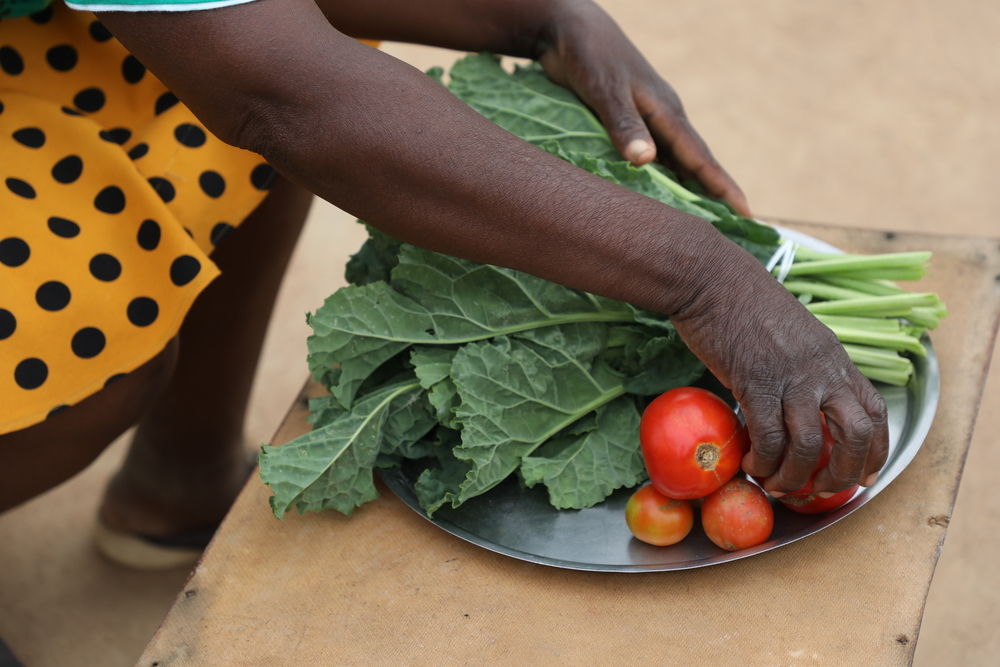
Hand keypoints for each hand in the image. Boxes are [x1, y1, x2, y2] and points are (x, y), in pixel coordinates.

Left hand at [536, 1, 750, 215]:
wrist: (571, 31)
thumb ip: (623, 124)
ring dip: (687, 191)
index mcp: (665, 112)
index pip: (700, 158)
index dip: (721, 186)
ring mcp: (648, 121)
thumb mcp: (606, 90)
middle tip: (733, 229)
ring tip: (700, 223)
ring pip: (674, 163)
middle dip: (713, 195)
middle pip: (694, 165)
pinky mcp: (629, 123)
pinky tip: (659, 198)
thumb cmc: (590, 58)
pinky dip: (660, 180)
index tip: (745, 213)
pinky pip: (653, 159)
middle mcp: (663, 119)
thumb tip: (646, 160)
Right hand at [671, 246, 888, 493]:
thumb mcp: (792, 334)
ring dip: (794, 477)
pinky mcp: (755, 383)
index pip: (874, 412)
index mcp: (835, 358)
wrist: (712, 280)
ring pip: (809, 446)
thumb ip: (804, 367)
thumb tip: (798, 403)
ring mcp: (791, 377)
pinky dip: (763, 461)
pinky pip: (768, 437)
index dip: (874, 452)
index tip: (862, 476)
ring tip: (776, 485)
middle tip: (817, 490)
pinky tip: (751, 466)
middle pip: (855, 435)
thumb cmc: (745, 303)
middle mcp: (823, 370)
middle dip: (842, 474)